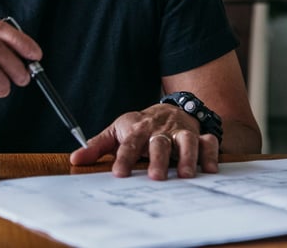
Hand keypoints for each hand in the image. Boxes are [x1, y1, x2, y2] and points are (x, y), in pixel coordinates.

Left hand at [69, 103, 219, 179]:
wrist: (169, 108)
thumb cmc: (140, 125)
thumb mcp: (116, 131)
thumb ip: (97, 146)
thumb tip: (76, 159)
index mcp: (137, 129)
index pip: (129, 143)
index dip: (124, 158)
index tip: (119, 174)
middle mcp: (160, 130)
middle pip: (158, 142)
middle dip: (158, 159)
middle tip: (155, 178)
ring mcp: (180, 132)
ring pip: (186, 141)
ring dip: (186, 157)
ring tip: (185, 175)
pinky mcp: (199, 136)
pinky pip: (208, 142)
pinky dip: (210, 154)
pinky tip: (210, 170)